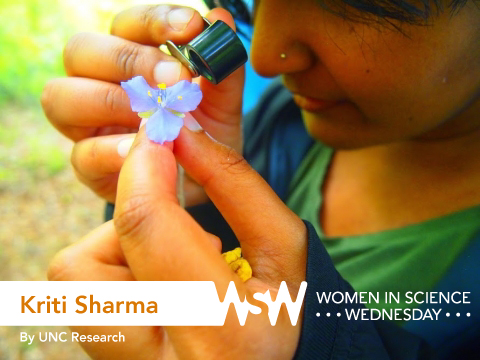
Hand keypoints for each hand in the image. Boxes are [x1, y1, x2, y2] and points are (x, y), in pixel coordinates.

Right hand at [41, 5, 244, 204]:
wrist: (203, 181)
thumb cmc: (204, 132)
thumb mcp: (220, 100)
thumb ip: (220, 65)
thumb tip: (220, 20)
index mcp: (129, 58)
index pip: (125, 25)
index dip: (153, 23)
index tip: (189, 29)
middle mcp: (98, 83)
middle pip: (80, 51)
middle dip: (130, 61)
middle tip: (176, 79)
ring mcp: (86, 125)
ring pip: (62, 97)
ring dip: (112, 102)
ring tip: (157, 116)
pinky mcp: (88, 165)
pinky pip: (83, 153)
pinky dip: (115, 151)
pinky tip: (148, 151)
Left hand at [48, 126, 306, 359]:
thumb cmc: (296, 313)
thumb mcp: (285, 246)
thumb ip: (235, 185)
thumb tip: (182, 135)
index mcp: (220, 335)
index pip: (146, 227)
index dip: (143, 167)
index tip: (157, 137)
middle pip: (80, 269)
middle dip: (128, 222)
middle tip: (177, 220)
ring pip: (75, 289)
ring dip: (119, 255)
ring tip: (174, 266)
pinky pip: (86, 305)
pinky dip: (119, 279)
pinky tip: (163, 288)